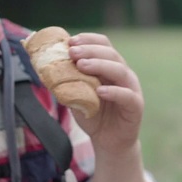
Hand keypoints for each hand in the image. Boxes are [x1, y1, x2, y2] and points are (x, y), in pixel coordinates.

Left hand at [68, 33, 143, 155]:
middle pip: (111, 54)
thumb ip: (67, 81)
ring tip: (81, 66)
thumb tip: (46, 66)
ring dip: (100, 65)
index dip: (88, 40)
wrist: (108, 141)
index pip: (103, 44)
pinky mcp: (135, 106)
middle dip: (90, 50)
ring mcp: (131, 89)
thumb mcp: (76, 95)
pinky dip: (114, 92)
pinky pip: (127, 96)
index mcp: (110, 67)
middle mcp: (123, 74)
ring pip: (120, 70)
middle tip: (72, 52)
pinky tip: (100, 91)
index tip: (70, 41)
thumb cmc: (93, 115)